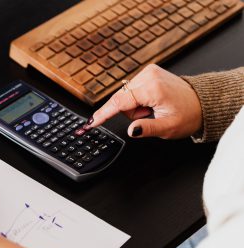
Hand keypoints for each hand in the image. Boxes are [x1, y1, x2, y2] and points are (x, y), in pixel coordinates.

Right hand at [88, 64, 202, 138]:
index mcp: (153, 88)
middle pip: (121, 99)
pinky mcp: (148, 72)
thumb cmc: (188, 114)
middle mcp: (149, 76)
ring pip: (125, 95)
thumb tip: (131, 130)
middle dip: (131, 112)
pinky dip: (137, 99)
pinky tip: (151, 102)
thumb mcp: (168, 128)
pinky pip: (131, 90)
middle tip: (150, 115)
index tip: (91, 122)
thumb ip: (147, 129)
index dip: (104, 114)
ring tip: (153, 108)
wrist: (202, 102)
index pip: (120, 102)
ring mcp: (148, 72)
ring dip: (135, 106)